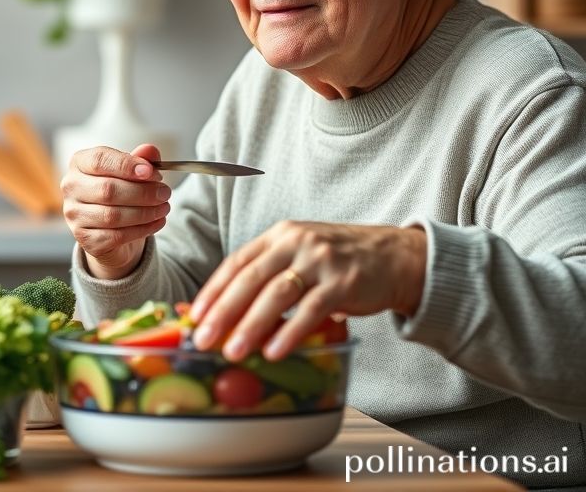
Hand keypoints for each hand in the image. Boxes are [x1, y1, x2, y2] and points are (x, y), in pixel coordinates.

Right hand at [61, 144, 171, 279]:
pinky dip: (142, 229)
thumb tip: (150, 150)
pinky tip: (157, 222)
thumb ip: (141, 159)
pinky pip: (117, 236)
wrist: (109, 227)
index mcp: (80, 162)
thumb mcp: (131, 171)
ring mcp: (75, 215)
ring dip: (145, 212)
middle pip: (108, 189)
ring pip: (113, 215)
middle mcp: (71, 187)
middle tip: (165, 192)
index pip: (100, 160)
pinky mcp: (85, 239)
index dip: (127, 166)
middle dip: (143, 192)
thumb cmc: (120, 191)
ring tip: (164, 207)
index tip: (152, 172)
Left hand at [189, 220, 426, 360]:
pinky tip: (275, 351)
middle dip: (224, 311)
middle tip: (204, 339)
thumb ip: (269, 275)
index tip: (194, 315)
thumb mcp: (300, 255)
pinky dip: (291, 332)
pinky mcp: (344, 281)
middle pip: (251, 277)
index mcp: (280, 235)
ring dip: (251, 325)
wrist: (393, 256)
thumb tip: (229, 314)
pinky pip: (311, 310)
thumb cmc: (338, 261)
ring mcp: (320, 260)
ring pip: (277, 293)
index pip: (237, 261)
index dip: (214, 289)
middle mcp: (296, 241)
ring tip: (233, 351)